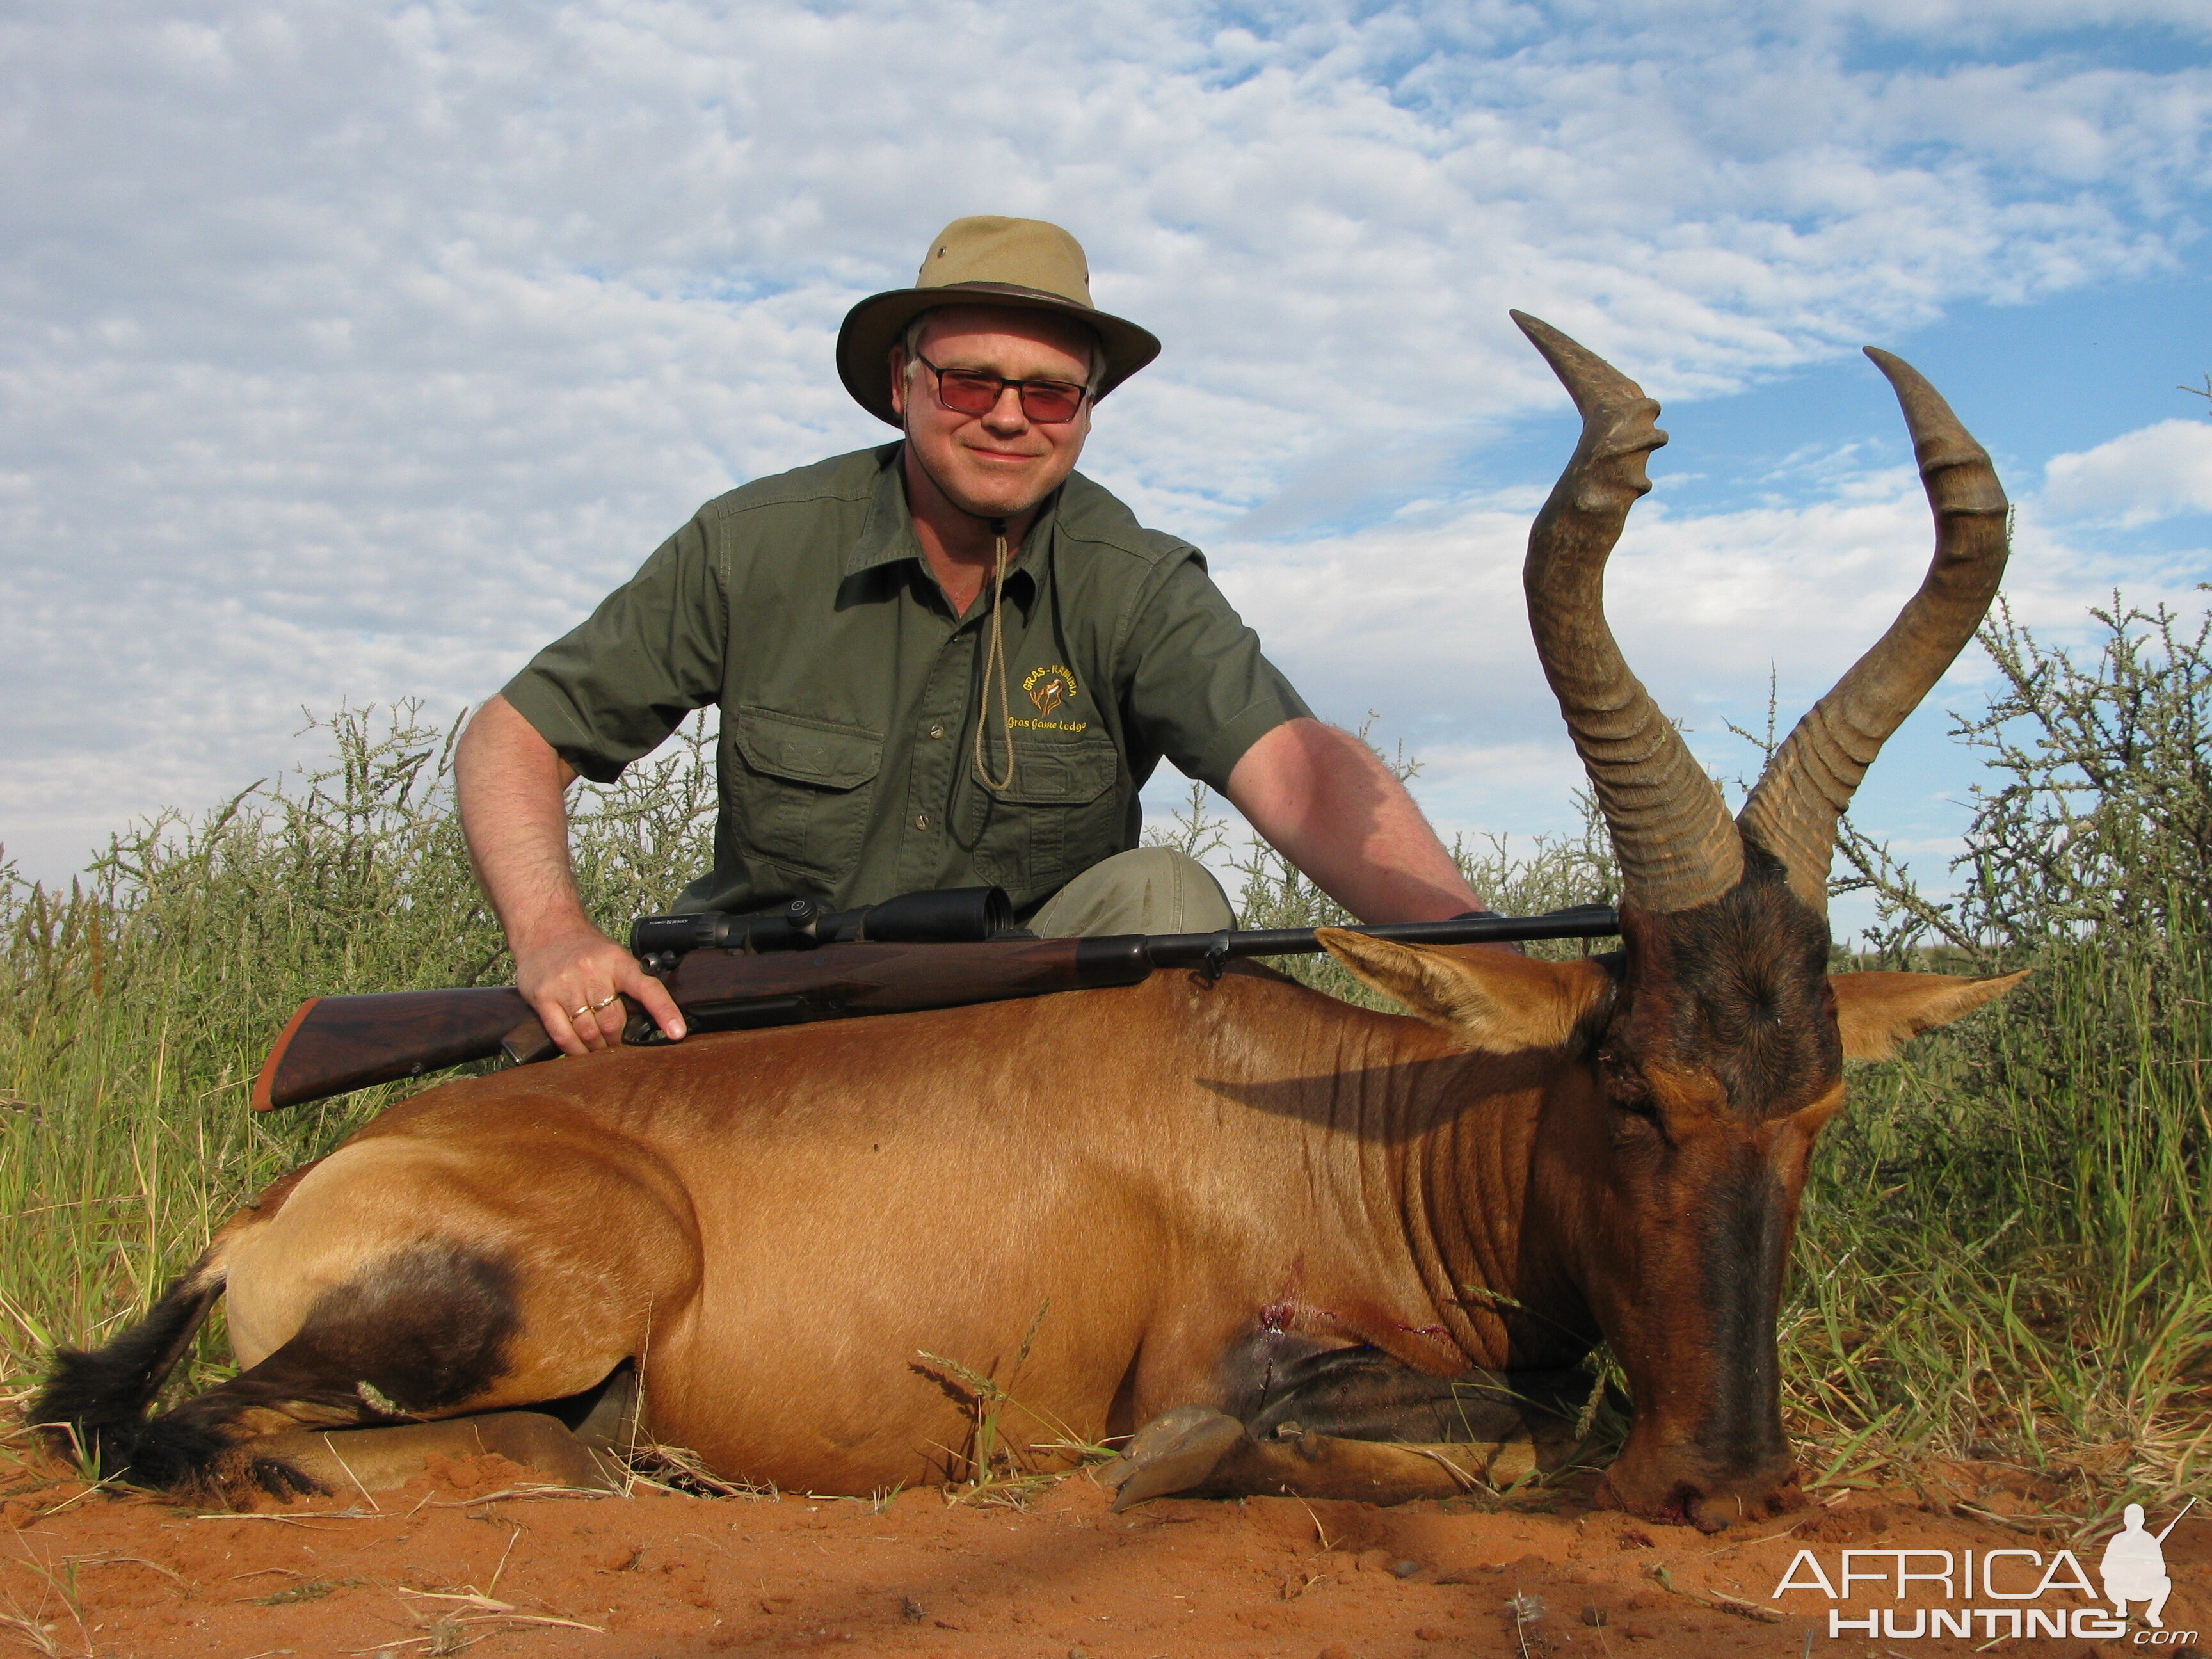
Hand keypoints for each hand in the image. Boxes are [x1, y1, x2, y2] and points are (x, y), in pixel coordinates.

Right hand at [513, 919, 686, 1056]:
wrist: (545, 928)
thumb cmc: (584, 948)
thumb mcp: (614, 956)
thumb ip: (630, 983)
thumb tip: (652, 1020)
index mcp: (617, 961)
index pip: (647, 987)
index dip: (665, 1011)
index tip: (677, 1033)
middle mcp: (592, 972)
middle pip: (613, 1021)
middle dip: (618, 1040)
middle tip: (618, 1045)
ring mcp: (566, 985)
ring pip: (589, 1032)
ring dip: (597, 1048)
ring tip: (599, 1049)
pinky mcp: (543, 997)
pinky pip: (562, 1034)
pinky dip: (574, 1050)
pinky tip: (579, 1051)